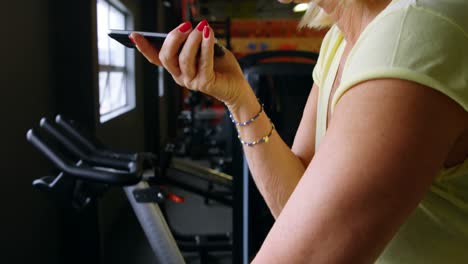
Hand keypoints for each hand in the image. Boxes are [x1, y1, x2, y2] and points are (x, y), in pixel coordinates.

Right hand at [130, 20, 249, 107]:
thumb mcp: (206, 49)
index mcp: (177, 68)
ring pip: (184, 59)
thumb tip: (191, 29)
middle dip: (173, 38)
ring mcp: (191, 81)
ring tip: (201, 27)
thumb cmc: (221, 66)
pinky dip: (206, 45)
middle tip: (185, 25)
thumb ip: (196, 41)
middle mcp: (180, 76)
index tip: (133, 35)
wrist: (238, 86)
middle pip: (167, 56)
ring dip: (192, 40)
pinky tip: (209, 33)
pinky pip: (203, 62)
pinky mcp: (205, 83)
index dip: (144, 48)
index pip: (156, 58)